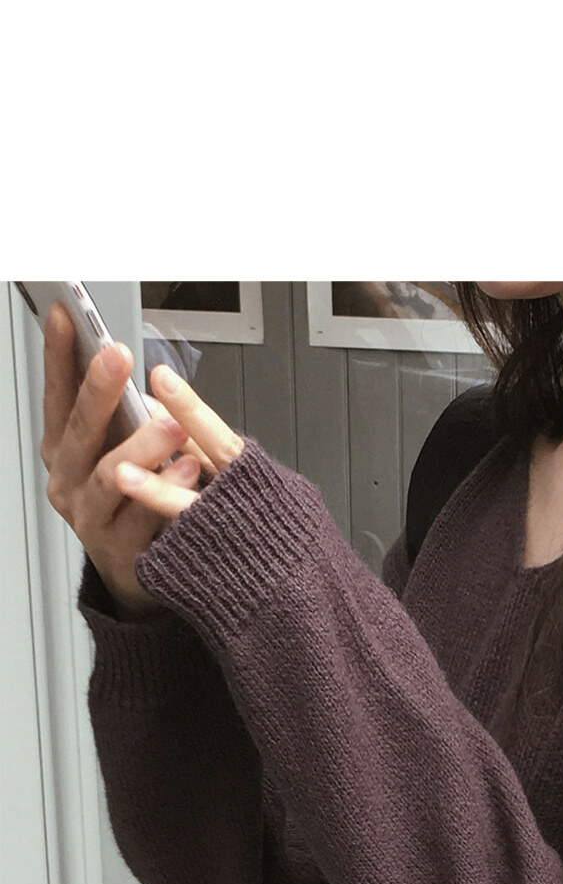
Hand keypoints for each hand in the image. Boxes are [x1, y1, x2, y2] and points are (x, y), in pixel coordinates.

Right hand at [41, 304, 243, 610]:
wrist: (133, 568)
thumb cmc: (128, 495)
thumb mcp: (115, 445)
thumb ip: (118, 409)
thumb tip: (121, 359)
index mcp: (63, 448)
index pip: (56, 394)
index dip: (59, 355)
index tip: (67, 316)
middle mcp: (67, 479)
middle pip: (78, 431)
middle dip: (97, 389)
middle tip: (116, 356)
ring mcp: (90, 516)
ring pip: (109, 477)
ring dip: (139, 445)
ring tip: (167, 424)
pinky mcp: (120, 548)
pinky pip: (142, 516)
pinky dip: (164, 489)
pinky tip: (185, 468)